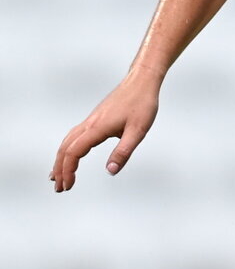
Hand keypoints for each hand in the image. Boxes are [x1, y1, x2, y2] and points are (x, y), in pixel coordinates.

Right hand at [50, 71, 159, 191]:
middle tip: (59, 188)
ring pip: (68, 140)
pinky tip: (72, 154)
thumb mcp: (138, 131)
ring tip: (58, 176)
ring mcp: (92, 119)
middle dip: (59, 168)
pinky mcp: (96, 117)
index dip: (68, 170)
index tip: (68, 186)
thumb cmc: (142, 103)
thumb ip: (123, 151)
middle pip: (65, 147)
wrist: (142, 80)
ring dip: (61, 159)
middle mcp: (90, 123)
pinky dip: (68, 148)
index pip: (74, 152)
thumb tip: (111, 171)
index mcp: (97, 127)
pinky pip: (75, 135)